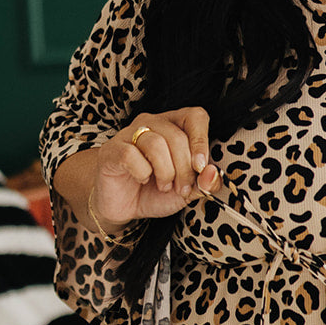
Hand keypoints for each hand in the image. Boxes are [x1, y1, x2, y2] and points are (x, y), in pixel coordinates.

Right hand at [88, 106, 219, 228]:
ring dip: (165, 172)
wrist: (124, 208)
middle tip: (182, 188)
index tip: (200, 167)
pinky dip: (142, 172)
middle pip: (177, 136)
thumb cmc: (155, 192)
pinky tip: (142, 179)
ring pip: (156, 143)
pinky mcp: (112, 149)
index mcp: (174, 126)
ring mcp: (129, 133)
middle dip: (184, 168)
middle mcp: (152, 123)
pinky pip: (131, 154)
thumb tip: (213, 174)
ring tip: (164, 185)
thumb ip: (203, 183)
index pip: (195, 116)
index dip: (201, 141)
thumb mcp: (187, 190)